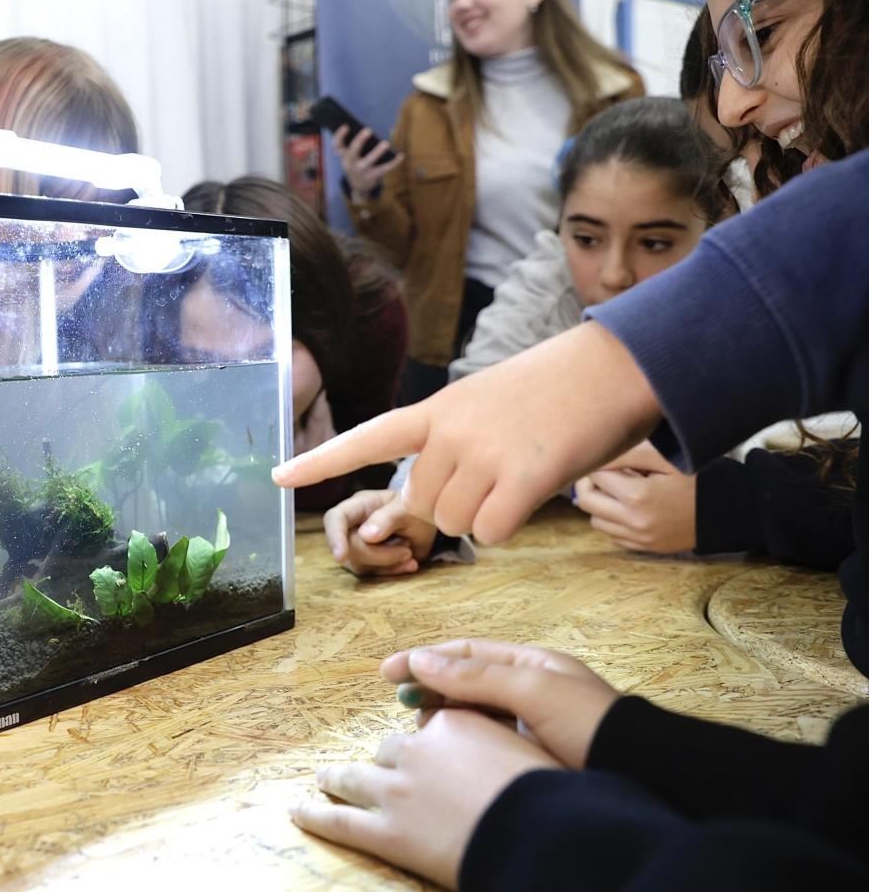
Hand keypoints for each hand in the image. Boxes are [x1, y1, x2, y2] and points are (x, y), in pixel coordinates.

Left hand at [271, 323, 662, 544]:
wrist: (622, 364)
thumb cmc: (561, 389)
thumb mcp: (490, 402)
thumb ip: (456, 441)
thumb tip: (443, 501)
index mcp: (438, 409)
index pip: (367, 437)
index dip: (320, 461)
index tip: (276, 478)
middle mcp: (449, 430)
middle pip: (424, 504)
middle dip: (456, 505)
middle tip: (500, 472)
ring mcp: (482, 452)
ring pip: (456, 523)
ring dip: (486, 515)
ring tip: (523, 472)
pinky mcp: (519, 477)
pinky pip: (489, 533)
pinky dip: (509, 525)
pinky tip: (535, 490)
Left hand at [293, 709, 560, 888]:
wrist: (544, 836)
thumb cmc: (551, 797)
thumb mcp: (529, 752)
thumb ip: (501, 744)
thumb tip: (495, 751)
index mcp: (454, 726)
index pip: (430, 725)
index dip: (429, 742)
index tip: (428, 750)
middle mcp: (418, 751)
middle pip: (390, 750)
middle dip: (383, 760)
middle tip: (373, 767)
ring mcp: (397, 791)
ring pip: (355, 777)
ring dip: (338, 778)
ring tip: (325, 778)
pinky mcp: (387, 832)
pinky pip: (340, 821)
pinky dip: (316, 815)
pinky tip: (298, 811)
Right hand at [323, 489, 438, 575]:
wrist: (424, 521)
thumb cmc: (414, 508)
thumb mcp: (409, 508)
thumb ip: (388, 518)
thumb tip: (365, 536)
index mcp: (359, 505)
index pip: (335, 518)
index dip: (335, 537)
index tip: (341, 556)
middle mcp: (352, 525)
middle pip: (349, 547)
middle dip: (379, 555)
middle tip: (407, 550)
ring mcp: (357, 544)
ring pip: (358, 564)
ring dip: (388, 563)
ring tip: (409, 552)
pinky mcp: (366, 561)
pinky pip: (371, 573)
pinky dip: (392, 571)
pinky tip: (410, 564)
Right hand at [333, 127, 402, 201]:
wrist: (358, 186)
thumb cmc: (357, 163)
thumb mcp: (352, 155)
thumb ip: (358, 144)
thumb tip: (371, 130)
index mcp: (344, 156)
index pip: (337, 146)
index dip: (339, 136)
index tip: (346, 125)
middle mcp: (350, 164)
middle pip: (352, 152)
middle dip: (359, 141)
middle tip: (369, 130)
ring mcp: (361, 171)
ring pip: (368, 161)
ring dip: (377, 152)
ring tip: (386, 143)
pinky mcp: (372, 177)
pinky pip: (384, 169)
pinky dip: (394, 163)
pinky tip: (401, 155)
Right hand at [381, 639, 620, 768]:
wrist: (640, 771)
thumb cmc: (591, 724)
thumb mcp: (532, 689)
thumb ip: (476, 675)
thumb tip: (422, 660)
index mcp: (531, 663)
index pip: (466, 653)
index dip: (424, 658)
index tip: (387, 673)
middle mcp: (528, 688)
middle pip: (465, 681)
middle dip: (430, 687)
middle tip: (403, 704)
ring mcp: (530, 722)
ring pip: (472, 712)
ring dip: (443, 715)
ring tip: (423, 728)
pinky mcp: (530, 753)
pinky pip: (486, 740)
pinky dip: (463, 740)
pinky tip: (450, 750)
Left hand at [573, 441, 697, 552]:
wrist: (729, 511)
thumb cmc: (699, 478)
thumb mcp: (667, 458)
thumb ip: (630, 453)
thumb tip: (596, 457)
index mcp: (637, 496)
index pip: (595, 475)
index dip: (601, 462)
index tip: (614, 457)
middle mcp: (633, 521)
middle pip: (585, 500)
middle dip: (591, 482)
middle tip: (608, 471)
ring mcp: (638, 538)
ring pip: (595, 519)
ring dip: (600, 503)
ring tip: (622, 489)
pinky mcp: (645, 547)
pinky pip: (612, 534)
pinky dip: (613, 520)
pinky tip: (632, 507)